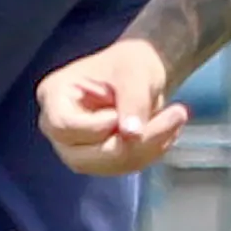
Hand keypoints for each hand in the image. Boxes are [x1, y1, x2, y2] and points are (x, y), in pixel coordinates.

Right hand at [40, 39, 187, 174]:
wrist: (140, 73)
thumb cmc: (131, 62)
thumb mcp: (136, 71)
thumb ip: (132, 100)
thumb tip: (131, 135)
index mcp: (54, 95)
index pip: (63, 125)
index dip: (94, 127)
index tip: (120, 112)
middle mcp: (57, 127)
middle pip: (82, 154)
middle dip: (131, 143)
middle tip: (176, 115)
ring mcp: (74, 146)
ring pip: (104, 165)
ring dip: (145, 149)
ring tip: (176, 119)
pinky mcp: (95, 159)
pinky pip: (120, 167)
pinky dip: (148, 153)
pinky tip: (169, 131)